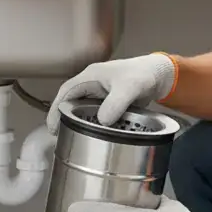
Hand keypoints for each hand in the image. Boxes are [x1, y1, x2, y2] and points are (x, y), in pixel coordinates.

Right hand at [46, 53, 177, 133]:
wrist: (159, 76)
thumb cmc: (144, 74)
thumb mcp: (130, 87)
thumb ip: (116, 103)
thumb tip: (103, 121)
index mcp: (91, 77)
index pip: (66, 92)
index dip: (56, 109)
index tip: (52, 126)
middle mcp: (92, 85)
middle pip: (71, 102)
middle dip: (62, 118)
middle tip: (59, 136)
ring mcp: (100, 95)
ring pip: (82, 109)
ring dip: (77, 122)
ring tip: (70, 138)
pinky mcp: (109, 104)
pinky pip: (95, 115)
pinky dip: (91, 125)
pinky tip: (91, 135)